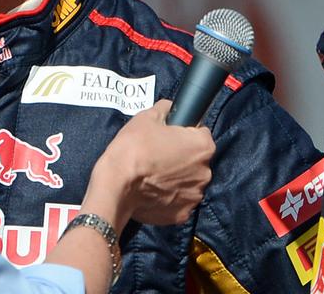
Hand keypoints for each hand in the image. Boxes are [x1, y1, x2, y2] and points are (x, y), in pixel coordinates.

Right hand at [91, 99, 214, 225]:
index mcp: (202, 146)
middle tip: (158, 156)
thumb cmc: (134, 147)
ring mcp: (195, 196)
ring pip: (189, 182)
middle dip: (183, 158)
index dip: (184, 133)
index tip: (169, 137)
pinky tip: (153, 191)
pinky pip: (179, 201)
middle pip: (197, 160)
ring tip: (154, 176)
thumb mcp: (147, 116)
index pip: (201, 133)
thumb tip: (171, 108)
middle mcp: (206, 172)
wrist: (117, 184)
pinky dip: (169, 197)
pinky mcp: (183, 215)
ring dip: (177, 179)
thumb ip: (165, 109)